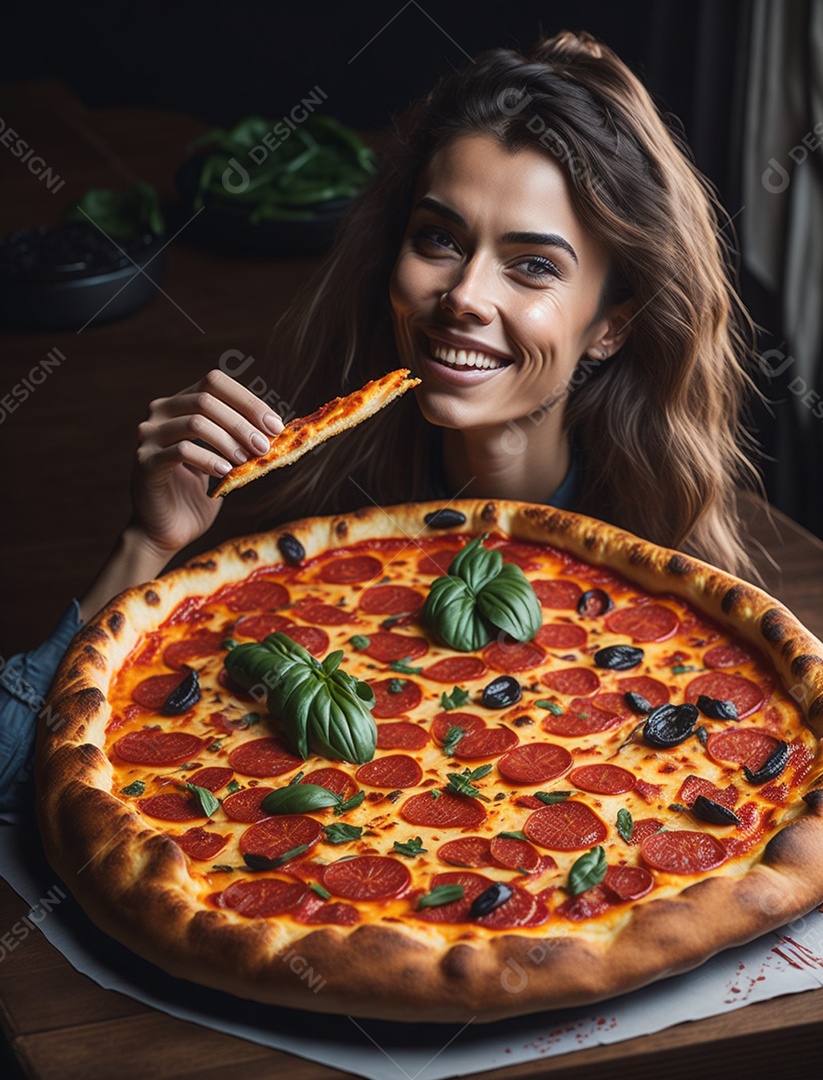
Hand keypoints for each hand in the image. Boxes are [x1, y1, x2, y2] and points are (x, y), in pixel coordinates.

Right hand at [130, 368, 282, 556]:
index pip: (215, 383)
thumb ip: (240, 441)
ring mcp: (149, 435)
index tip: (275, 426)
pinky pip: (181, 451)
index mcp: (180, 404)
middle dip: (242, 423)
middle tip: (264, 447)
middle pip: (206, 399)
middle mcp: (160, 412)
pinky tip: (225, 472)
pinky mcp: (145, 462)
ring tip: (246, 460)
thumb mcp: (223, 460)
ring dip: (229, 441)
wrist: (165, 529)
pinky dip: (209, 460)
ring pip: (195, 423)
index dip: (248, 401)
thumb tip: (276, 429)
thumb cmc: (196, 494)